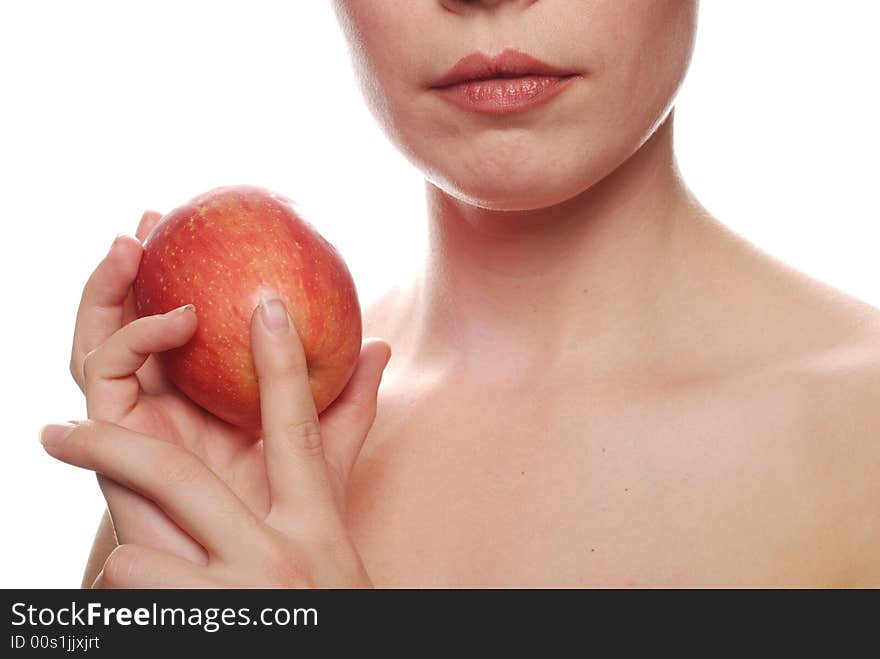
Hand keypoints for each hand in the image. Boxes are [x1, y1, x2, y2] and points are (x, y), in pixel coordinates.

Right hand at [67, 210, 389, 569]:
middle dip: (132, 269)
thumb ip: (347, 402)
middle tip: (153, 218)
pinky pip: (104, 379)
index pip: (179, 329)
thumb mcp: (327, 452)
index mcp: (200, 399)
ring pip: (101, 342)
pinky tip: (178, 319)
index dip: (180, 278)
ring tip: (131, 244)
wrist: (257, 582)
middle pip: (130, 324)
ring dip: (108, 288)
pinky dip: (132, 339)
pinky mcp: (113, 443)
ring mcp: (134, 421)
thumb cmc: (292, 517)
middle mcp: (160, 406)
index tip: (204, 229)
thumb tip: (378, 345)